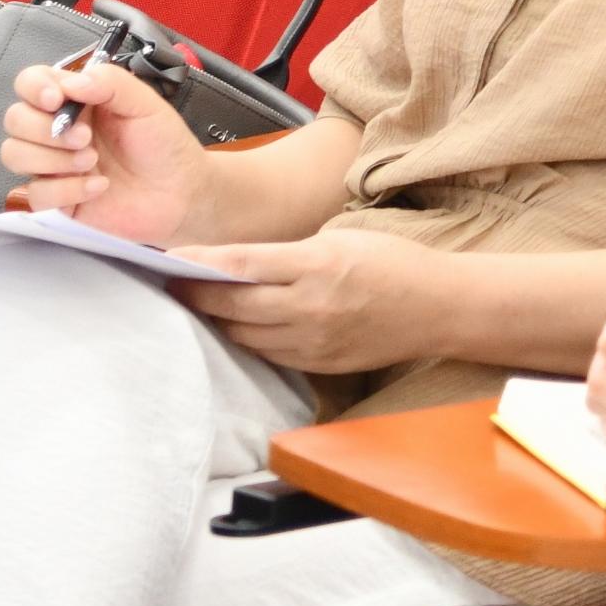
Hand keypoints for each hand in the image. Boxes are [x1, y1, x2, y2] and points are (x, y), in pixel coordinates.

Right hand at [8, 58, 208, 244]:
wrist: (181, 192)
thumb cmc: (164, 144)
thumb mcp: (146, 103)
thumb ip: (111, 82)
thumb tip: (72, 82)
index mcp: (77, 99)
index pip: (31, 82)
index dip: (34, 88)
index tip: (56, 99)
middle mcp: (58, 129)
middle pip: (15, 119)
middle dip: (44, 129)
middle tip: (85, 138)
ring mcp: (53, 164)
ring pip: (14, 154)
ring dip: (52, 159)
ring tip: (91, 161)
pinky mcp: (56, 197)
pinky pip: (34, 194)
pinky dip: (66, 190)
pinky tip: (98, 187)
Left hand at [177, 230, 445, 375]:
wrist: (438, 307)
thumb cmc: (393, 262)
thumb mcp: (340, 239)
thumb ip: (287, 254)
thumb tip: (233, 262)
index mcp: (317, 265)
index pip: (240, 265)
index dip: (197, 263)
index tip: (167, 258)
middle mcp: (310, 308)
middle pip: (232, 304)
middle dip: (195, 294)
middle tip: (169, 283)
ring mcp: (313, 342)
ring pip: (243, 334)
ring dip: (216, 318)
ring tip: (196, 304)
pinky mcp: (317, 365)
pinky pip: (266, 353)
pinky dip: (246, 337)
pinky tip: (236, 324)